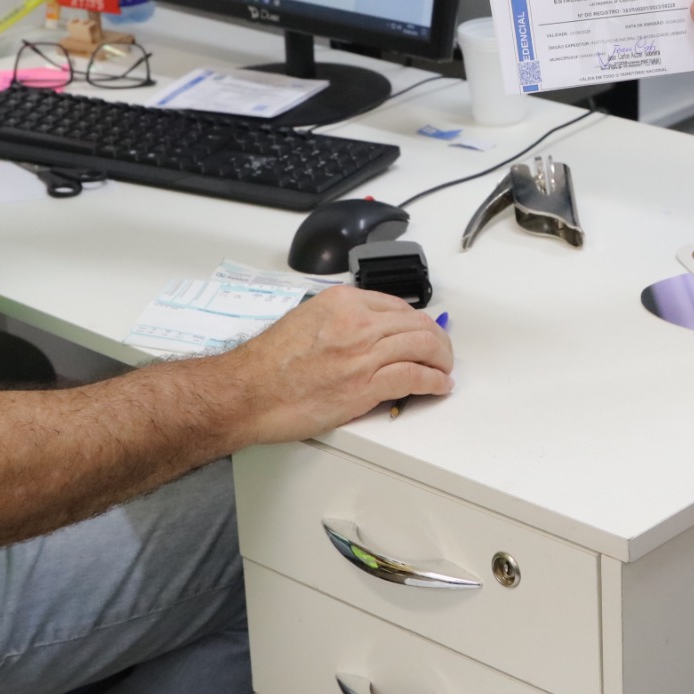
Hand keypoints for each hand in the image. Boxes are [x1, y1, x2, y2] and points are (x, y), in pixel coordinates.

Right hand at [208, 286, 453, 448]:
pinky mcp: (365, 385)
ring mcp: (363, 353)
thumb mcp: (305, 320)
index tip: (422, 332)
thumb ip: (338, 321)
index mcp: (342, 302)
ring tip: (444, 369)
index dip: (416, 322)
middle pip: (416, 324)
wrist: (248, 392)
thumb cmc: (268, 363)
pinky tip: (439, 386)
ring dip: (441, 359)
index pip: (396, 305)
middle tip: (442, 352)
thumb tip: (362, 333)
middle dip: (436, 339)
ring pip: (422, 346)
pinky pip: (414, 376)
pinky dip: (434, 381)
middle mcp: (357, 322)